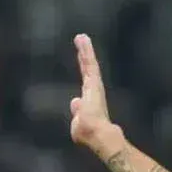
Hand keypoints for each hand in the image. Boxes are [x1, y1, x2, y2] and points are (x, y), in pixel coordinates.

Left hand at [69, 34, 116, 150]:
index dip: (84, 74)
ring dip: (85, 50)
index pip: (86, 83)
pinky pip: (89, 63)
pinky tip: (83, 40)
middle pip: (88, 70)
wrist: (96, 134)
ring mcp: (94, 85)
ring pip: (88, 63)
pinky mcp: (94, 81)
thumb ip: (77, 113)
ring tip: (81, 37)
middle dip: (84, 57)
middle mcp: (93, 91)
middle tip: (82, 42)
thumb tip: (74, 101)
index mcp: (89, 101)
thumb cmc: (87, 133)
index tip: (83, 64)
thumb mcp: (77, 124)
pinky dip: (86, 51)